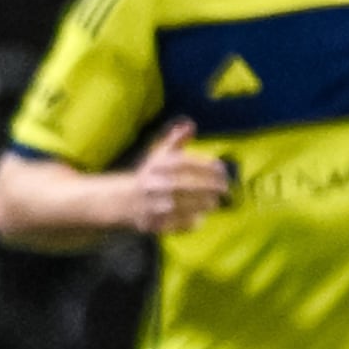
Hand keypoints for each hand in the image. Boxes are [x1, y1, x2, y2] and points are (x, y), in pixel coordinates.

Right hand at [131, 119, 231, 233]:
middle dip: (207, 187)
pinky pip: (173, 224)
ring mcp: (149, 205)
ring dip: (200, 205)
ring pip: (178, 206)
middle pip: (181, 186)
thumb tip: (189, 124)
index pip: (182, 163)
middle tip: (225, 189)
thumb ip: (176, 140)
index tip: (222, 169)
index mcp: (154, 167)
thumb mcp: (159, 156)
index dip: (205, 165)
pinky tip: (199, 219)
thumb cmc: (151, 176)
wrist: (123, 202)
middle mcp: (150, 185)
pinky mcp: (150, 223)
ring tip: (215, 203)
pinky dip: (188, 222)